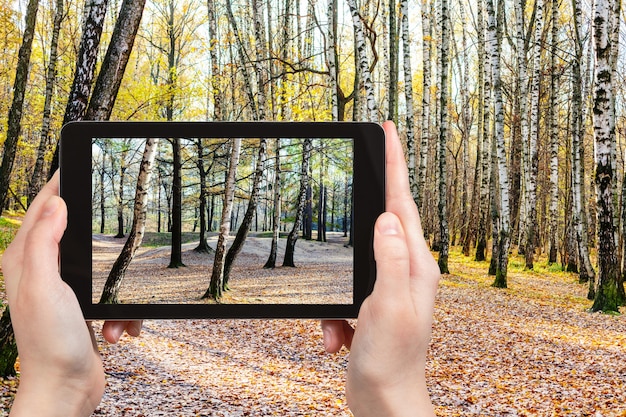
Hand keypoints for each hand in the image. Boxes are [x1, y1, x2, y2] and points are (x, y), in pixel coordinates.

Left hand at [2, 172, 140, 415]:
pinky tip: (118, 329)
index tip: (80, 162)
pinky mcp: (84, 306)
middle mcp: (41, 271)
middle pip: (74, 231)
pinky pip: (112, 293)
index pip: (43, 208)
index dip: (61, 183)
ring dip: (117, 287)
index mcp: (24, 260)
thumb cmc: (50, 343)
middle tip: (121, 226)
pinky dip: (121, 311)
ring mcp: (64, 289)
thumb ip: (44, 243)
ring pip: (101, 264)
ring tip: (114, 314)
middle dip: (101, 235)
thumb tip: (57, 203)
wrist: (66, 389)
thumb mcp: (45, 286)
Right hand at [321, 121, 439, 416]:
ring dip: (337, 292)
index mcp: (416, 265)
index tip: (389, 131)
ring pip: (354, 261)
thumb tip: (386, 218)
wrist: (385, 404)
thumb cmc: (392, 361)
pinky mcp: (371, 304)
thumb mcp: (387, 307)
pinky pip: (343, 294)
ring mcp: (389, 287)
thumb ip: (389, 260)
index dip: (395, 164)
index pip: (403, 203)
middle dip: (367, 204)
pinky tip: (336, 340)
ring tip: (339, 327)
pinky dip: (332, 315)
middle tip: (362, 169)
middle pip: (383, 221)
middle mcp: (407, 271)